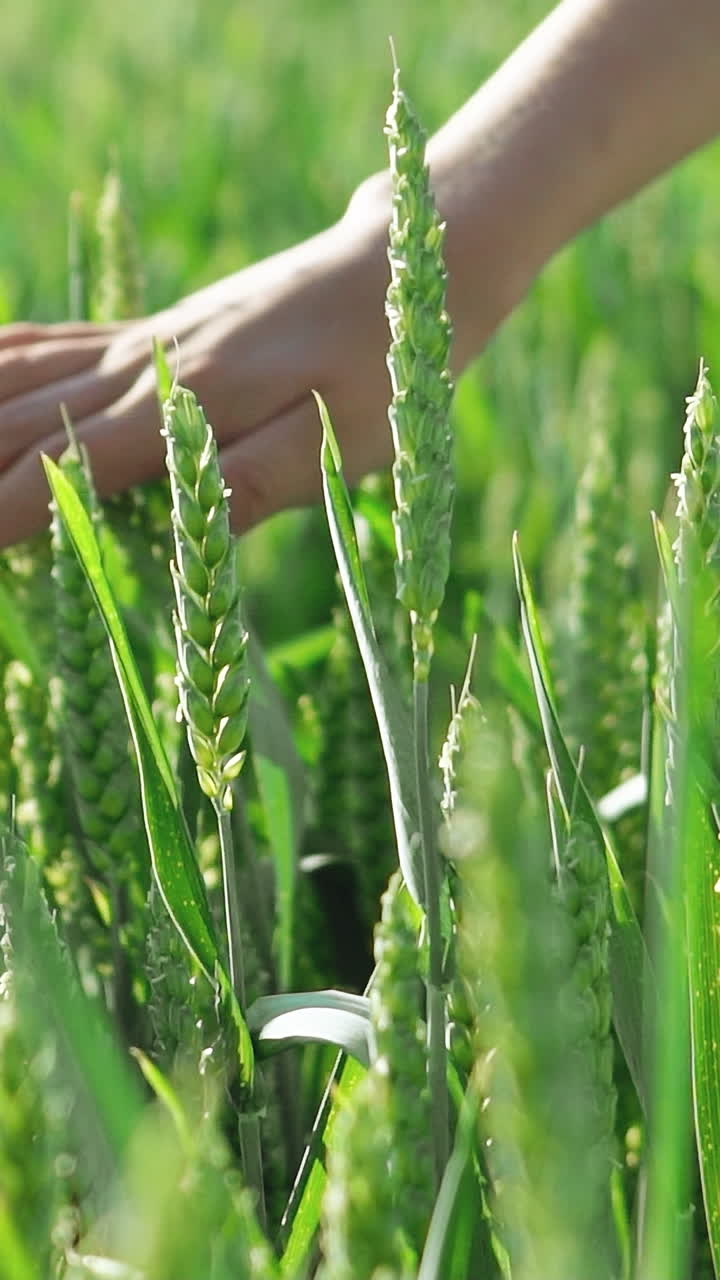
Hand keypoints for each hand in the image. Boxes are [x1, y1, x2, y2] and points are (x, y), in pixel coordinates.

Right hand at [0, 189, 396, 547]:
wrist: (400, 266)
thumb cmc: (381, 370)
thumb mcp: (338, 443)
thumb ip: (253, 483)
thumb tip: (180, 537)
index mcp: (186, 405)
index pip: (66, 468)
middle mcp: (142, 367)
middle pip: (16, 421)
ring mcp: (137, 343)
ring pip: (16, 376)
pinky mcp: (147, 333)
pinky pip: (46, 344)